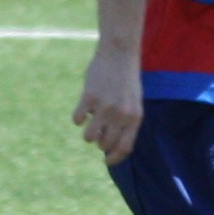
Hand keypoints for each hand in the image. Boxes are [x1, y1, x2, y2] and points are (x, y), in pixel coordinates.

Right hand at [73, 43, 142, 161]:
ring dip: (88, 134)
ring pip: (90, 137)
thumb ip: (126, 122)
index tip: (106, 161)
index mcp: (135, 118)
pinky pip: (78, 119)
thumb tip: (109, 145)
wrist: (119, 53)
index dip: (114, 158)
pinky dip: (78, 118)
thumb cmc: (126, 80)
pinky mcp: (89, 97)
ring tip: (90, 123)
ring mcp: (105, 107)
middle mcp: (121, 115)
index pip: (124, 148)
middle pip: (105, 144)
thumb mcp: (133, 102)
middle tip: (99, 131)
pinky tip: (83, 109)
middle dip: (100, 142)